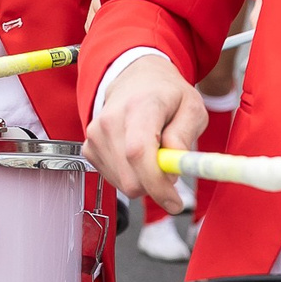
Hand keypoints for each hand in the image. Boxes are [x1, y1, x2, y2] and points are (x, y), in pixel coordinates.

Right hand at [82, 55, 207, 213]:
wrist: (135, 79)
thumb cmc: (165, 95)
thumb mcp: (191, 107)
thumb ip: (185, 135)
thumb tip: (173, 166)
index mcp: (139, 107)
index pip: (138, 152)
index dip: (156, 184)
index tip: (175, 202)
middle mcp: (110, 121)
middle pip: (130, 177)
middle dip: (155, 184)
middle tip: (169, 165)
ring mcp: (95, 135)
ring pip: (123, 183)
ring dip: (143, 179)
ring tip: (153, 152)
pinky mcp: (89, 148)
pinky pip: (113, 179)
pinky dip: (130, 175)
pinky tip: (136, 155)